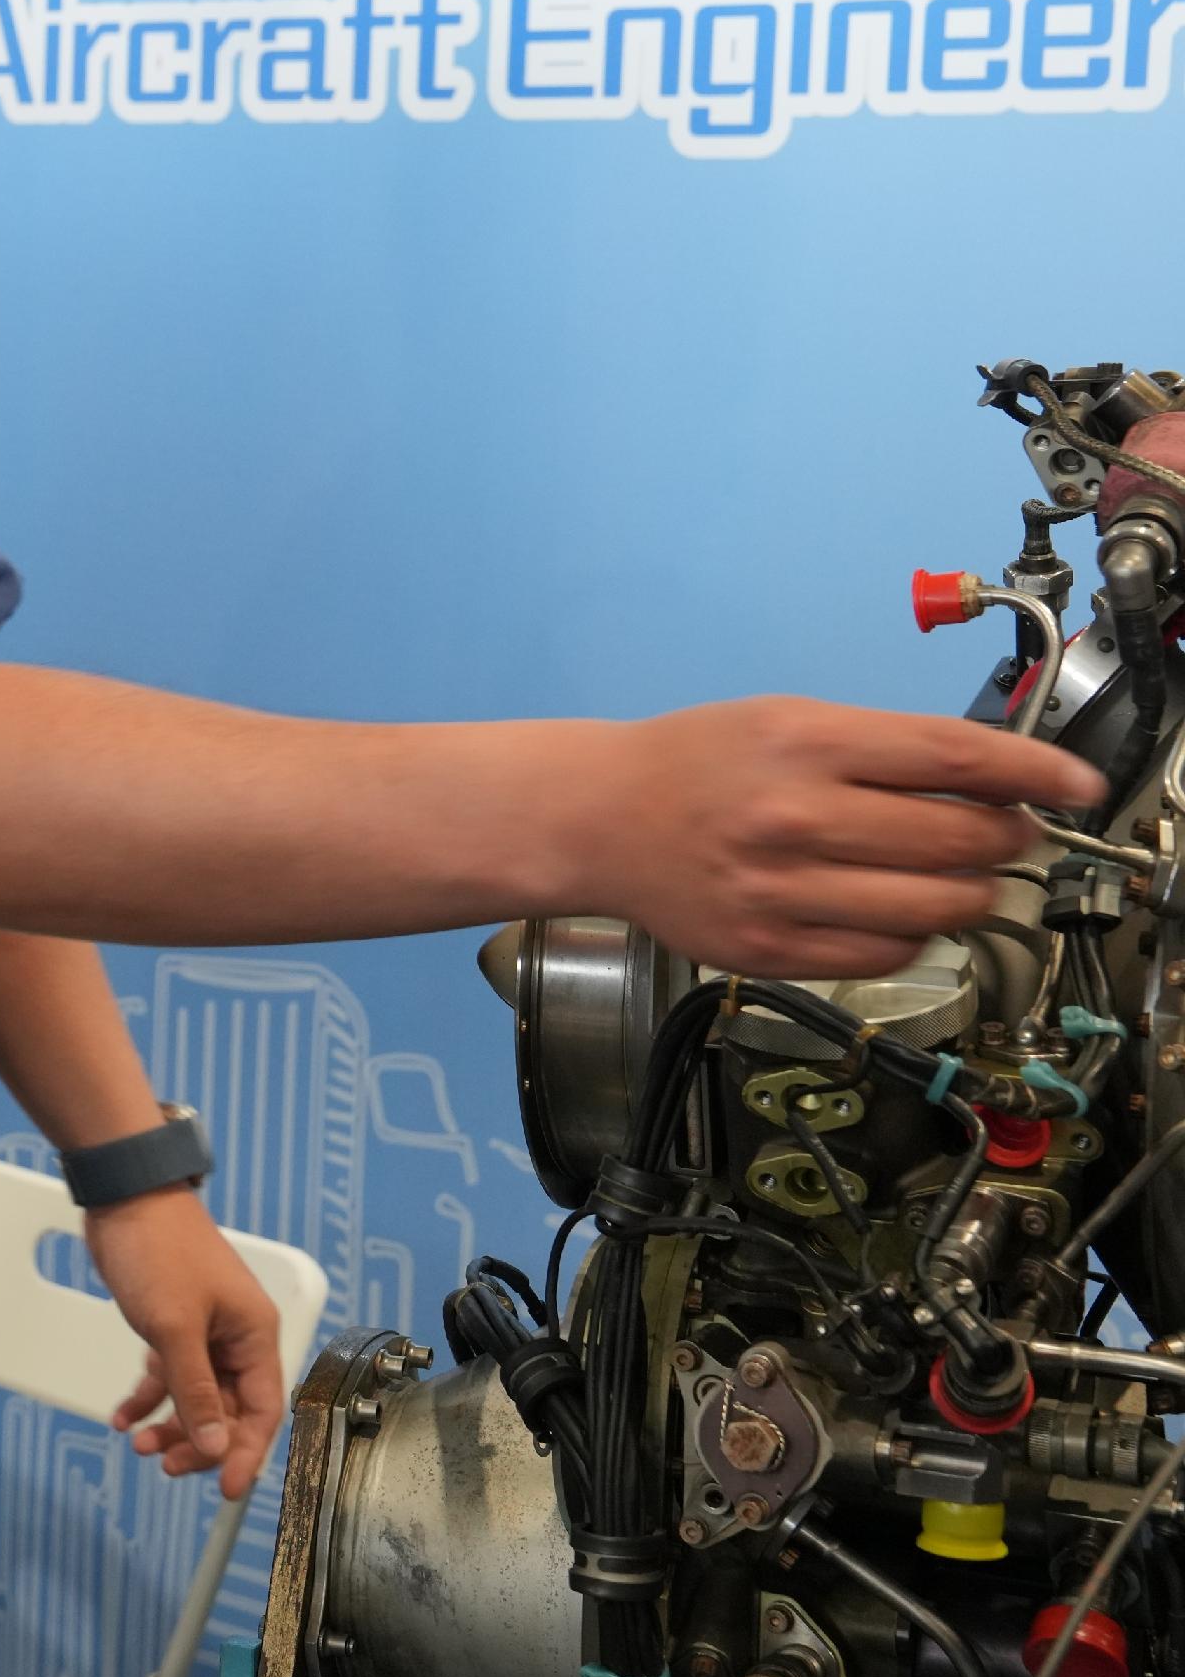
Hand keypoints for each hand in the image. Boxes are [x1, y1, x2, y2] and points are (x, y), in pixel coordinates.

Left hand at [89, 1188, 283, 1500]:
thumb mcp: (175, 1329)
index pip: (262, 1412)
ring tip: (139, 1444)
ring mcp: (204, 1332)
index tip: (228, 1490)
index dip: (246, 1454)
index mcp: (253, 1337)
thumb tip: (215, 1446)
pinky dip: (147, 1396)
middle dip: (199, 1442)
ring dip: (170, 1424)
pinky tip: (124, 1416)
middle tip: (165, 1465)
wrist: (124, 1197)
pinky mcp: (173, 1325)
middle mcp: (235, 1338)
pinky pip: (168, 1375)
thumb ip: (196, 1392)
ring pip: (196, 1397)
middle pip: (229, 1411)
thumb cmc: (159, 1249)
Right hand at [582, 699, 1104, 977]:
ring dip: (971, 893)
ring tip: (956, 877)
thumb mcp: (790, 720)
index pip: (955, 756)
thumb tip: (1001, 783)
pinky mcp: (770, 949)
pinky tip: (894, 912)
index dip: (1036, 772)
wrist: (597, 820)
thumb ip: (888, 747)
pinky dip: (913, 937)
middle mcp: (795, 817)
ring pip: (937, 908)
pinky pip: (887, 956)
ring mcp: (782, 891)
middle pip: (960, 839)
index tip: (1080, 786)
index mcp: (804, 743)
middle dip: (1007, 838)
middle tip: (1006, 834)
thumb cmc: (698, 763)